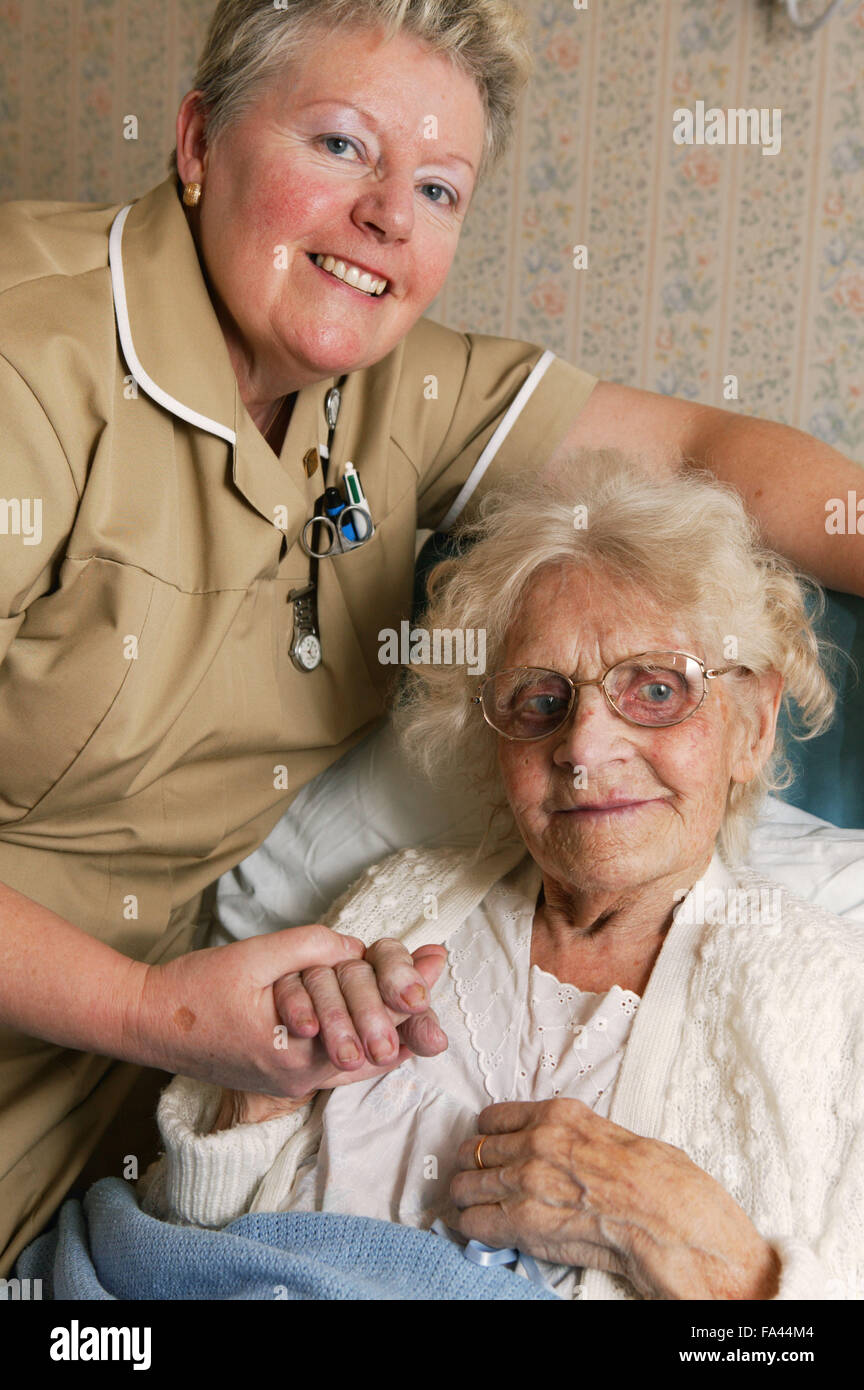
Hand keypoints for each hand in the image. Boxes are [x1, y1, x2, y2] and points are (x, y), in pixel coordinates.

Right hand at [126, 926, 444, 1101]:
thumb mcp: (256, 957)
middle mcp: (301, 1077)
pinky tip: (380, 1017)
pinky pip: (336, 1063)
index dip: (408, 989)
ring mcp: (292, 1082)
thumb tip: (354, 948)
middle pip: (377, 1049)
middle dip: (410, 1010)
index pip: (374, 1026)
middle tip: (437, 968)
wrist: (148, 1023)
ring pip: (360, 1061)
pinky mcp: (283, 1078)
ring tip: (421, 993)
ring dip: (389, 1026)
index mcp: (298, 1051)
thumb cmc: (195, 990)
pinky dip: (361, 1038)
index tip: (436, 958)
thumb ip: (309, 948)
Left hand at [450, 1099, 780, 1299]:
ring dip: (468, 1199)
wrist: (670, 1220)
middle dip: (473, 1168)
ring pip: (466, 1185)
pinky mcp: (522, 1221)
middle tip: (477, 1182)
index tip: (488, 1147)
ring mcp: (526, 1180)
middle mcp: (536, 1142)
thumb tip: (568, 1150)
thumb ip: (579, 1138)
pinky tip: (484, 1232)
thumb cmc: (660, 1183)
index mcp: (560, 1116)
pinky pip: (473, 1223)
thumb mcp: (616, 1137)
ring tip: (475, 1209)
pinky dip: (474, 1229)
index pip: (495, 1117)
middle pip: (474, 1151)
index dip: (488, 1136)